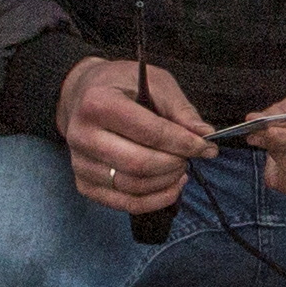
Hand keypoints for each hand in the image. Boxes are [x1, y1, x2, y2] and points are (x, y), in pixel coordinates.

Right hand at [56, 55, 218, 216]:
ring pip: (133, 187)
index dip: (184, 143)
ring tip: (181, 168)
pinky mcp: (83, 184)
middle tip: (191, 156)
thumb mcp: (156, 83)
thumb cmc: (122, 85)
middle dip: (175, 164)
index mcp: (98, 103)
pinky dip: (154, 200)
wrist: (83, 94)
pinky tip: (170, 186)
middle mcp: (81, 135)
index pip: (149, 132)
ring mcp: (79, 163)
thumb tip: (205, 136)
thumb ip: (180, 111)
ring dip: (167, 182)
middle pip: (139, 164)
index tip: (206, 146)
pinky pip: (124, 204)